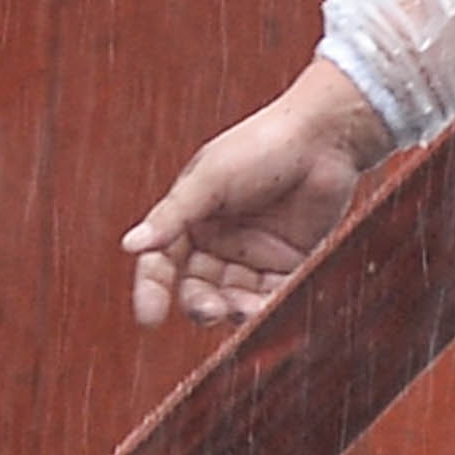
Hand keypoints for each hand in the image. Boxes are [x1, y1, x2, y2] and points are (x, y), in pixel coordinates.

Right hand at [124, 61, 389, 326]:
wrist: (324, 137)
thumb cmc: (261, 146)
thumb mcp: (210, 179)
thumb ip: (173, 215)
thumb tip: (131, 245)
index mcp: (191, 217)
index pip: (161, 261)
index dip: (152, 289)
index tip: (150, 317)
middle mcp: (219, 240)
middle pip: (198, 288)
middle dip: (201, 304)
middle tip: (210, 312)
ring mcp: (254, 253)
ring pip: (235, 297)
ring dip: (236, 309)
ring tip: (244, 310)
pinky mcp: (289, 262)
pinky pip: (273, 294)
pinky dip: (270, 304)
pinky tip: (271, 306)